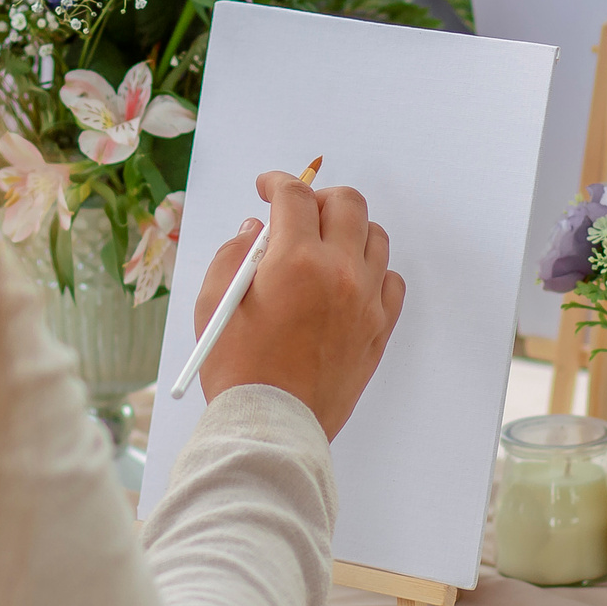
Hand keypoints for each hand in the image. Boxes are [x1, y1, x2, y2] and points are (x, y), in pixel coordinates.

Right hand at [191, 170, 405, 438]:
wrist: (272, 423)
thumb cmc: (237, 367)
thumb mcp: (215, 302)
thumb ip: (234, 254)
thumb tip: (256, 229)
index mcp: (295, 260)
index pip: (295, 195)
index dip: (277, 182)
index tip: (267, 187)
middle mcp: (339, 272)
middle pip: (347, 203)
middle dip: (319, 197)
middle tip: (297, 213)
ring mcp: (365, 300)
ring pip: (375, 237)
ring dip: (349, 230)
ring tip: (325, 245)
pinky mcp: (378, 329)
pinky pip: (391, 281)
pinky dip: (372, 271)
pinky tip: (348, 280)